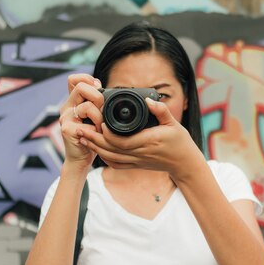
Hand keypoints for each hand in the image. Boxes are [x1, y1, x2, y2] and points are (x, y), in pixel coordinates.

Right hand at [59, 74, 103, 169]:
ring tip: (100, 127)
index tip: (97, 89)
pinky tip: (95, 135)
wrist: (80, 158)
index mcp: (72, 101)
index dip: (87, 80)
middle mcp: (66, 107)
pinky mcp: (68, 130)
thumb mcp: (94, 115)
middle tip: (102, 110)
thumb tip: (98, 84)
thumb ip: (94, 100)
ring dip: (100, 117)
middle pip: (81, 88)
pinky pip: (89, 124)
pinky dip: (97, 130)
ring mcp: (65, 118)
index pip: (73, 79)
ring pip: (88, 106)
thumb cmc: (90, 136)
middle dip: (98, 97)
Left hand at [78, 97, 203, 176]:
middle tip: (79, 129)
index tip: (98, 122)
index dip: (107, 134)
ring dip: (95, 148)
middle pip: (110, 149)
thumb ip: (160, 110)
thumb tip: (148, 99)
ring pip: (110, 157)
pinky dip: (103, 157)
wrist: (184, 163)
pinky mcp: (135, 165)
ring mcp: (136, 161)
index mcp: (147, 142)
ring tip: (82, 137)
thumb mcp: (173, 123)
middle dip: (93, 139)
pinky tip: (95, 149)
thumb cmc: (180, 142)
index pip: (121, 141)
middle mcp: (139, 153)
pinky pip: (116, 164)